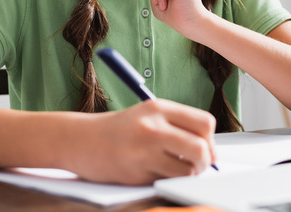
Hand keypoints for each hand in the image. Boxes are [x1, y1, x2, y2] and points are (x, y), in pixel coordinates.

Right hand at [74, 99, 216, 184]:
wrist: (80, 140)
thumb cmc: (118, 130)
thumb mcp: (148, 116)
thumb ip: (177, 126)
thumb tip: (211, 151)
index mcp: (158, 108)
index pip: (204, 123)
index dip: (210, 140)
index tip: (206, 148)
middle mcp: (153, 127)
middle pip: (201, 148)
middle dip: (205, 162)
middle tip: (197, 165)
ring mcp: (144, 151)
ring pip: (187, 171)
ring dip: (186, 174)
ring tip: (174, 169)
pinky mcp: (136, 174)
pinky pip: (166, 182)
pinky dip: (166, 181)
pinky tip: (152, 172)